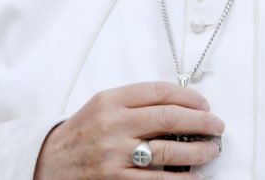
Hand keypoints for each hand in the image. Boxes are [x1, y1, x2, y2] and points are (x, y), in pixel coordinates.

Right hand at [33, 81, 223, 178]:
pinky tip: (194, 177)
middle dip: (202, 121)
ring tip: (211, 150)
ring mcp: (116, 156)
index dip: (189, 96)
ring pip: (170, 151)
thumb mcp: (100, 107)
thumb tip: (178, 104)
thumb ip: (133, 103)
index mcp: (110, 101)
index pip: (160, 92)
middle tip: (217, 125)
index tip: (204, 103)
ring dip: (199, 151)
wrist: (48, 164)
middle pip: (170, 118)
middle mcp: (114, 126)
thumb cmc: (80, 134)